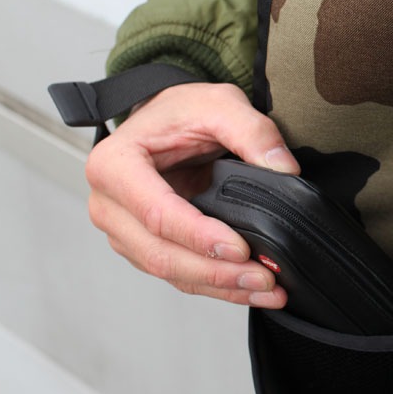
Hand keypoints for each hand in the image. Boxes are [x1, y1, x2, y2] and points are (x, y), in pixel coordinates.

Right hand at [85, 81, 298, 304]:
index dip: (199, 236)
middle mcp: (109, 205)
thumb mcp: (218, 103)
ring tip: (267, 290)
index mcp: (114, 166)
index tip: (240, 248)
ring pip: (170, 272)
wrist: (165, 123)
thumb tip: (283, 168)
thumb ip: (252, 130)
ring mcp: (123, 231)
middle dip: (215, 273)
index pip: (156, 213)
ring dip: (220, 287)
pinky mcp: (143, 248)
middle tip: (263, 278)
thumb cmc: (179, 112)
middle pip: (160, 254)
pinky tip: (250, 289)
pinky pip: (178, 275)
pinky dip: (216, 286)